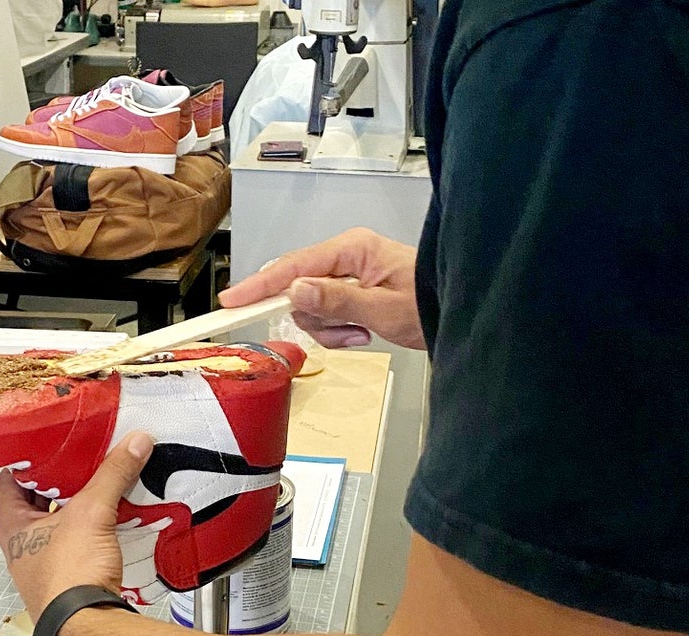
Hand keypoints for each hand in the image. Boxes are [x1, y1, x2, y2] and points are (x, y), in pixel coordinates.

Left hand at [0, 432, 152, 619]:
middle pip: (36, 502)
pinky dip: (87, 532)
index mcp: (12, 525)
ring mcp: (42, 565)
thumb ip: (112, 474)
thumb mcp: (92, 512)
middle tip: (79, 460)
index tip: (49, 444)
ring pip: (56, 525)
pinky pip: (74, 546)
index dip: (27, 460)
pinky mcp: (65, 579)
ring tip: (97, 485)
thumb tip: (133, 442)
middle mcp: (21, 546)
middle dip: (58, 482)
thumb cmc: (69, 576)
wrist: (86, 626)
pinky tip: (108, 520)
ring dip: (75, 508)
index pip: (9, 480)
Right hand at [219, 228, 424, 350]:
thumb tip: (295, 292)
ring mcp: (346, 274)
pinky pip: (326, 316)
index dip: (260, 286)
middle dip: (316, 319)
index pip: (294, 266)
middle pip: (298, 290)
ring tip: (363, 334)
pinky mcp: (350, 292)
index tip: (232, 302)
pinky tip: (364, 334)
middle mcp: (345, 256)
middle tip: (350, 333)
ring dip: (331, 330)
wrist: (456, 312)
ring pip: (310, 308)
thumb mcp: (382, 308)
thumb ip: (336, 300)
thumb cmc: (429, 303)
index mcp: (351, 249)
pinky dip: (339, 332)